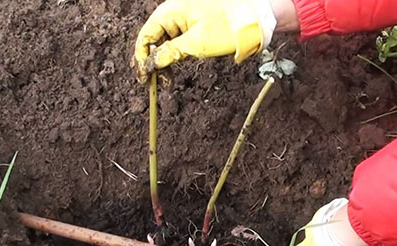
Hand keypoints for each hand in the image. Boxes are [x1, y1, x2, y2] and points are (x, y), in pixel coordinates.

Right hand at [134, 0, 276, 82]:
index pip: (146, 36)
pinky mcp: (192, 25)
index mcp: (170, 12)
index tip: (144, 77)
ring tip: (167, 82)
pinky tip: (174, 70)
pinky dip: (174, 56)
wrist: (254, 17)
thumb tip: (151, 63)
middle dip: (152, 62)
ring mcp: (183, 18)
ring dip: (163, 62)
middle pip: (153, 39)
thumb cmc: (227, 26)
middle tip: (153, 83)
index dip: (141, 58)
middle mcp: (173, 12)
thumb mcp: (197, 44)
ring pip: (164, 42)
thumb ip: (170, 53)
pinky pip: (176, 41)